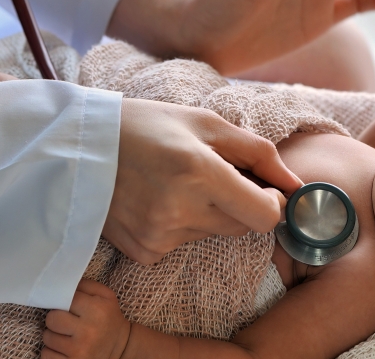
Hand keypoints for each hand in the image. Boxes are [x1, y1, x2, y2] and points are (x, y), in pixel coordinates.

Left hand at [42, 280, 129, 358]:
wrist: (120, 347)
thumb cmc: (108, 317)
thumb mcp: (105, 295)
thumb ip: (84, 285)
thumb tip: (61, 283)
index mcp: (97, 309)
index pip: (65, 299)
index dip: (65, 301)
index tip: (71, 306)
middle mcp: (88, 331)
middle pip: (51, 319)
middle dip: (56, 319)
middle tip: (66, 321)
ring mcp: (78, 350)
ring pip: (47, 337)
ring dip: (54, 335)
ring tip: (67, 335)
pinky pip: (46, 354)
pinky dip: (52, 351)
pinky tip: (65, 348)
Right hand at [103, 99, 302, 263]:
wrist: (77, 147)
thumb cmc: (147, 126)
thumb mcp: (206, 123)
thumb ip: (260, 152)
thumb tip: (297, 184)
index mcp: (200, 172)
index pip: (265, 216)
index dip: (272, 202)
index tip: (261, 186)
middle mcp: (180, 211)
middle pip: (243, 227)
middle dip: (240, 202)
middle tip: (212, 174)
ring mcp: (159, 236)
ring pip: (214, 233)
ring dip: (208, 211)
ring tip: (176, 182)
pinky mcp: (144, 252)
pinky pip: (184, 243)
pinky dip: (181, 224)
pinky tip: (157, 199)